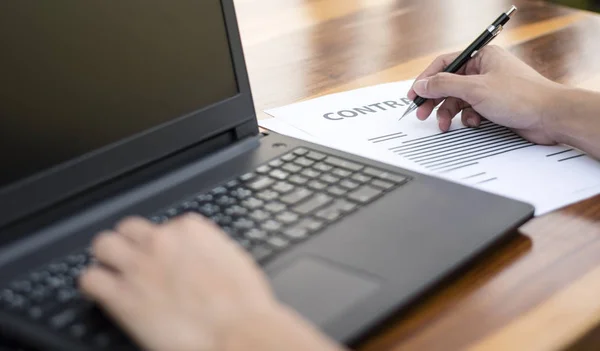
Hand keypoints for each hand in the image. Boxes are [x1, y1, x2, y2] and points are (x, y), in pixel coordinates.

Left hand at [79, 214, 278, 350]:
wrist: (238, 332)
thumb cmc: (244, 303)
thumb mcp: (233, 260)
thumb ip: (209, 250)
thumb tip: (202, 256)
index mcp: (190, 230)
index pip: (165, 225)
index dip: (165, 244)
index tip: (168, 258)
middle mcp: (160, 241)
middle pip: (128, 228)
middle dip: (131, 244)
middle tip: (136, 262)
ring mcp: (138, 266)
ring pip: (102, 245)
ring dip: (108, 259)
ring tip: (114, 275)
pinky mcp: (121, 296)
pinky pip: (89, 280)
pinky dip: (93, 286)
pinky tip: (102, 295)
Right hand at [407, 45, 563, 144]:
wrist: (551, 117)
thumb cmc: (522, 97)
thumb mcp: (475, 89)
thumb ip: (444, 85)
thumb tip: (422, 84)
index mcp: (482, 57)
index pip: (445, 64)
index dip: (427, 79)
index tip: (415, 94)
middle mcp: (485, 71)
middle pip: (449, 84)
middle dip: (436, 100)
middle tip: (422, 113)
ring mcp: (489, 89)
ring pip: (459, 100)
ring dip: (450, 113)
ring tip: (445, 125)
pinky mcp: (494, 106)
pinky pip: (471, 111)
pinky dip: (468, 119)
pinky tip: (474, 123)